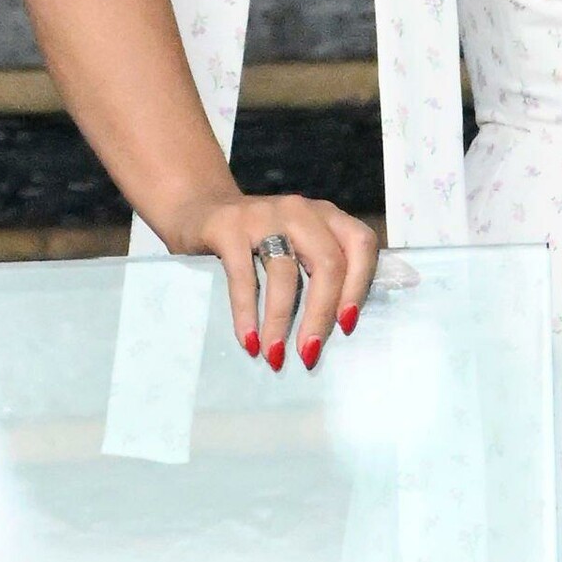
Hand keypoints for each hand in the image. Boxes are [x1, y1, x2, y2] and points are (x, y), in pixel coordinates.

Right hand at [178, 192, 378, 371]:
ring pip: (286, 272)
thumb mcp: (297, 242)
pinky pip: (243, 275)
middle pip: (327, 263)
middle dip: (321, 314)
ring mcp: (264, 216)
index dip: (359, 285)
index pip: (361, 244)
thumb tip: (337, 329)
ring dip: (282, 320)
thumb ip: (320, 268)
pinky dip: (246, 312)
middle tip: (308, 353)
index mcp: (326, 215)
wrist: (200, 206)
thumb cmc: (258, 238)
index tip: (346, 326)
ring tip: (275, 355)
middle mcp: (300, 211)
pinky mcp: (229, 227)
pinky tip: (248, 341)